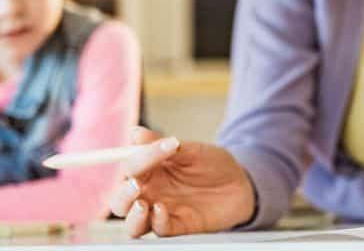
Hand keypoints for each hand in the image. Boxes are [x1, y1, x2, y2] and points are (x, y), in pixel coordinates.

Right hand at [108, 127, 256, 237]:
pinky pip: (159, 230)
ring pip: (132, 224)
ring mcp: (162, 212)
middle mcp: (151, 194)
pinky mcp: (178, 226)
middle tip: (135, 185)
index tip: (166, 146)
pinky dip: (157, 222)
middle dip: (122, 195)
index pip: (131, 168)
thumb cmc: (214, 164)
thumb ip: (162, 145)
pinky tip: (162, 209)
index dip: (140, 157)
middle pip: (121, 201)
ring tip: (142, 204)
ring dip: (132, 216)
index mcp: (150, 172)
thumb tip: (135, 133)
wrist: (242, 183)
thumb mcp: (192, 150)